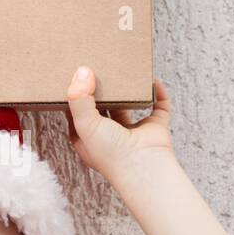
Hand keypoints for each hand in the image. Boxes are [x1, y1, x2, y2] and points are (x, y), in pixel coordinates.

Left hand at [65, 65, 173, 181]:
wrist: (144, 167)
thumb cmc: (110, 153)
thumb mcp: (85, 124)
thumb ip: (79, 98)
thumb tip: (82, 71)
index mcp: (88, 138)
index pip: (77, 113)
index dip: (75, 96)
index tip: (75, 75)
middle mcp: (109, 135)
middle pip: (103, 106)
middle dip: (101, 89)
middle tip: (98, 67)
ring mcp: (133, 131)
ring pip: (129, 105)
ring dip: (127, 90)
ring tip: (122, 70)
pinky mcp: (153, 128)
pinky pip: (158, 106)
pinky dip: (157, 93)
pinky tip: (152, 81)